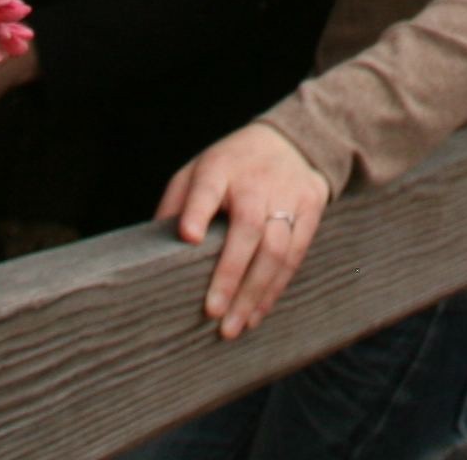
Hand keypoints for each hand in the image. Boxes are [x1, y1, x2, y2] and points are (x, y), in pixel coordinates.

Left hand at [158, 123, 330, 338]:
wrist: (290, 141)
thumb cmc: (230, 167)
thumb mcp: (196, 171)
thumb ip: (177, 206)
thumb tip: (155, 255)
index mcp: (220, 168)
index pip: (207, 188)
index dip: (198, 211)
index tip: (189, 237)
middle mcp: (257, 181)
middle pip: (248, 228)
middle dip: (230, 274)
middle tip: (213, 314)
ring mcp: (289, 193)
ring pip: (277, 248)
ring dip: (256, 291)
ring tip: (236, 325)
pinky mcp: (312, 207)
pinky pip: (296, 254)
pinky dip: (276, 287)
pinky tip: (258, 311)